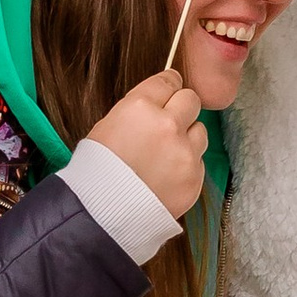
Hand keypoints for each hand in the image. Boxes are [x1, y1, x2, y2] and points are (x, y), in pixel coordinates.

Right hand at [90, 71, 205, 221]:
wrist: (103, 216)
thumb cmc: (96, 171)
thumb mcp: (106, 128)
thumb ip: (136, 112)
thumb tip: (156, 104)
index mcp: (140, 107)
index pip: (168, 80)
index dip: (168, 86)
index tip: (169, 90)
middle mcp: (168, 125)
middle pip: (191, 99)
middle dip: (182, 107)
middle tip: (170, 121)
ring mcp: (185, 152)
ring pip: (200, 131)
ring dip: (187, 137)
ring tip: (166, 154)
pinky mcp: (195, 178)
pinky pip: (199, 162)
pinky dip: (187, 165)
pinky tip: (168, 176)